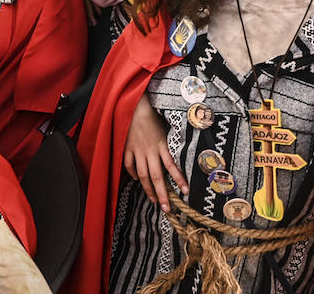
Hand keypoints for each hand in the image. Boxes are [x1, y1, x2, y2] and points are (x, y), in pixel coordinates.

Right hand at [123, 94, 186, 212]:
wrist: (134, 104)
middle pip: (156, 177)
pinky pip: (130, 165)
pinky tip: (137, 179)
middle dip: (162, 194)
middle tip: (167, 208)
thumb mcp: (167, 126)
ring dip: (148, 189)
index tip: (186, 191)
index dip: (179, 179)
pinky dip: (133, 173)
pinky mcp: (127, 148)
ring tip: (154, 200)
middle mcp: (150, 150)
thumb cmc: (153, 113)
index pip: (172, 166)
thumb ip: (172, 140)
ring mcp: (137, 150)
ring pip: (143, 175)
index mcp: (161, 144)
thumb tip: (183, 152)